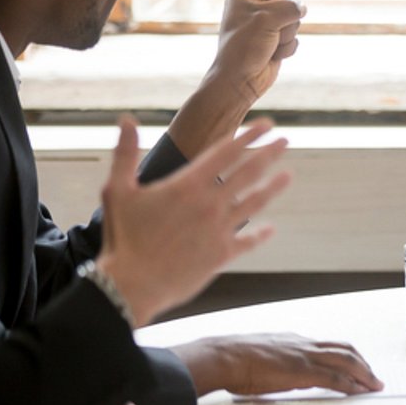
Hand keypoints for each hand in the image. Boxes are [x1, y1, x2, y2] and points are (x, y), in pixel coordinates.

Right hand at [97, 117, 292, 325]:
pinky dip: (260, 235)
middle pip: (248, 173)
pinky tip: (270, 229)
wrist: (132, 285)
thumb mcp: (117, 191)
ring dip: (273, 188)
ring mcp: (219, 230)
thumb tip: (127, 119)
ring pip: (255, 203)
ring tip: (288, 176)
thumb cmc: (122, 237)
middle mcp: (210, 204)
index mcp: (188, 185)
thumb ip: (125, 153)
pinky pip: (247, 241)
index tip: (267, 124)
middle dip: (269, 154)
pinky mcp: (222, 255)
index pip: (227, 152)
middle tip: (285, 141)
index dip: (249, 136)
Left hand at [169, 0, 306, 155]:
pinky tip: (272, 56)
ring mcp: (266, 25)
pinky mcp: (275, 41)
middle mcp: (255, 8)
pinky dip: (287, 47)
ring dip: (287, 34)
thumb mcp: (267, 18)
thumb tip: (302, 8)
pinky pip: (295, 37)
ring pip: (295, 19)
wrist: (238, 82)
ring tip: (268, 45)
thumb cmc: (243, 47)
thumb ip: (290, 6)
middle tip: (272, 29)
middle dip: (288, 14)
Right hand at [170, 333, 384, 396]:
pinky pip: (334, 377)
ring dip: (364, 374)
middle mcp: (304, 344)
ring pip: (346, 360)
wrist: (222, 356)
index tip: (357, 366)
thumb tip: (281, 371)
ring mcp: (305, 356)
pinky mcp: (302, 371)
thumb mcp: (262, 354)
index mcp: (294, 340)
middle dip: (363, 363)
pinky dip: (351, 385)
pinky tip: (358, 392)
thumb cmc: (233, 359)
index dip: (347, 356)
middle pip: (345, 349)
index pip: (329, 346)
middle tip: (373, 378)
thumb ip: (277, 360)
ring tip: (374, 386)